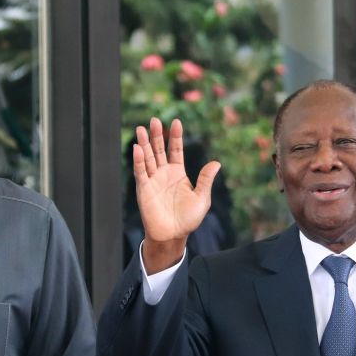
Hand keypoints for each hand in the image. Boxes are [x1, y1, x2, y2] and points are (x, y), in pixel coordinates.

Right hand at [134, 118, 219, 271]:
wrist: (173, 235)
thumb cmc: (188, 219)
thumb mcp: (202, 198)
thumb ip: (206, 179)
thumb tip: (217, 163)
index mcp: (178, 173)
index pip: (176, 150)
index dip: (176, 136)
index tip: (176, 122)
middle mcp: (164, 173)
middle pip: (159, 150)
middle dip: (157, 135)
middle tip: (154, 120)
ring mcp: (153, 180)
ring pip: (148, 158)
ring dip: (144, 143)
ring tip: (141, 129)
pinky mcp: (144, 189)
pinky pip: (141, 172)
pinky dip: (139, 160)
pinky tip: (138, 148)